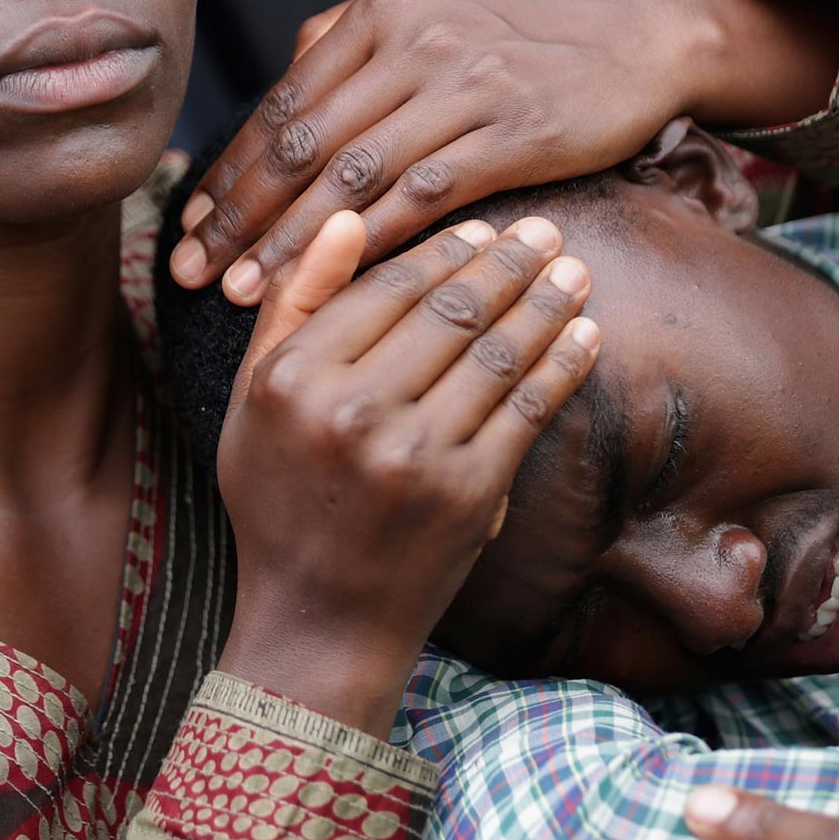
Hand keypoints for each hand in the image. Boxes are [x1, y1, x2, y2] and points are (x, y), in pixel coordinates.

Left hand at [170, 0, 838, 301]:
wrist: (644, 27)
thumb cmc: (532, 23)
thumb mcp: (437, 3)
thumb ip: (358, 35)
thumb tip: (289, 73)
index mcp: (383, 12)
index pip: (284, 103)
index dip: (231, 169)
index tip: (190, 223)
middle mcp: (413, 42)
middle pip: (303, 143)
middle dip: (240, 214)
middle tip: (194, 270)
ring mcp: (464, 87)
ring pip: (353, 177)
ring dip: (292, 242)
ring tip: (245, 291)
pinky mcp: (514, 134)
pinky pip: (424, 197)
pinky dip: (373, 244)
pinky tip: (338, 282)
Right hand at [215, 210, 598, 734]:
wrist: (319, 620)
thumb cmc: (282, 500)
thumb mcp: (254, 399)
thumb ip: (296, 305)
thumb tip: (347, 219)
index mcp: (291, 378)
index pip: (386, 287)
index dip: (446, 250)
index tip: (485, 229)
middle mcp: (350, 411)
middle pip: (449, 311)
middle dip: (508, 263)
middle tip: (545, 232)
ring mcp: (414, 455)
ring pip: (496, 353)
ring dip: (546, 303)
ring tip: (573, 272)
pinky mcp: (468, 494)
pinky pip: (528, 409)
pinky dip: (563, 363)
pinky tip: (584, 334)